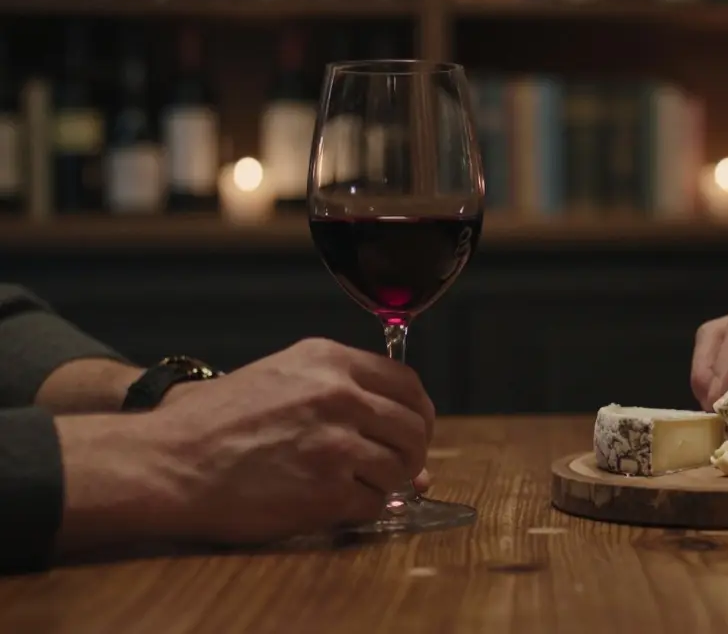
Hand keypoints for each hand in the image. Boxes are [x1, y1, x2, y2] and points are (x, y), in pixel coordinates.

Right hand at [143, 338, 433, 543]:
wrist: (168, 461)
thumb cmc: (217, 422)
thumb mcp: (283, 378)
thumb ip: (346, 397)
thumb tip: (408, 436)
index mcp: (330, 360)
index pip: (408, 384)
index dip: (417, 412)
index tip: (411, 429)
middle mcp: (340, 395)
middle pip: (414, 427)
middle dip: (410, 452)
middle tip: (393, 466)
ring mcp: (336, 443)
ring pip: (400, 468)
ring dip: (386, 483)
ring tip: (353, 483)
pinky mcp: (327, 489)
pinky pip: (375, 504)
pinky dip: (362, 508)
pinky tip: (332, 501)